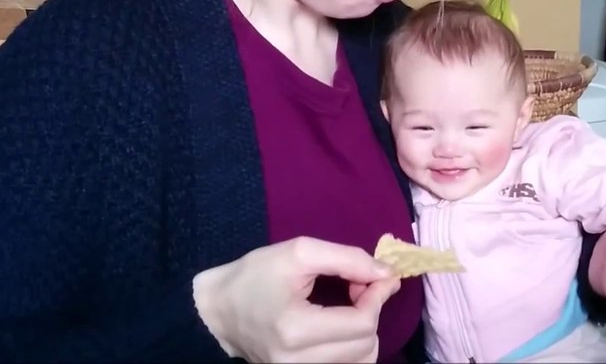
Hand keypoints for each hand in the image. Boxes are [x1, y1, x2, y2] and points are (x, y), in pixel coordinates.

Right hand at [192, 236, 400, 362]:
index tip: (377, 276)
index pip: (362, 324)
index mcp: (295, 330)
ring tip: (349, 306)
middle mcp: (296, 362)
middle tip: (358, 286)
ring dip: (365, 331)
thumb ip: (348, 259)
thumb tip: (387, 274)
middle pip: (366, 345)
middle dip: (371, 311)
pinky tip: (341, 326)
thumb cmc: (253, 276)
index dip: (377, 297)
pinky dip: (354, 348)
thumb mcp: (298, 252)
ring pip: (362, 362)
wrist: (218, 309)